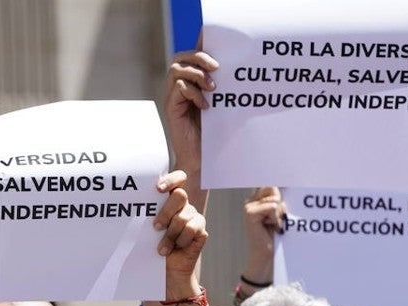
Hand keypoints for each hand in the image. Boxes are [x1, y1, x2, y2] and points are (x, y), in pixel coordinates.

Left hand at [154, 170, 207, 283]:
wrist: (167, 271)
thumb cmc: (152, 247)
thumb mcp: (146, 229)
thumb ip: (146, 214)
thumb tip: (132, 206)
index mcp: (170, 200)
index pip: (178, 179)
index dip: (171, 179)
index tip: (158, 189)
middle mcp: (184, 206)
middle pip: (180, 195)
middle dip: (165, 213)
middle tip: (156, 227)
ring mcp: (194, 217)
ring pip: (183, 216)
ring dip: (170, 235)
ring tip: (162, 248)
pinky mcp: (201, 230)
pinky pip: (192, 229)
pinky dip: (181, 241)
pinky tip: (177, 248)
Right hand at [165, 48, 218, 178]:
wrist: (201, 159)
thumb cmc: (214, 134)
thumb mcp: (221, 106)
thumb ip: (222, 88)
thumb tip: (235, 70)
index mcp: (191, 83)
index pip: (192, 57)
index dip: (201, 46)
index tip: (216, 44)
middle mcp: (179, 86)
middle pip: (181, 57)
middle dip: (199, 57)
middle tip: (217, 68)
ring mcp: (174, 97)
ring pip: (176, 69)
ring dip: (196, 74)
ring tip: (212, 88)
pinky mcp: (171, 107)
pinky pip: (178, 87)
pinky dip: (193, 92)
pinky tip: (205, 105)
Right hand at [243, 186, 283, 282]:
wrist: (266, 258)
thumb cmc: (277, 238)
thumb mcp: (281, 215)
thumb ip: (282, 201)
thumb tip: (289, 184)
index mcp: (257, 200)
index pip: (273, 185)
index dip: (281, 188)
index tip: (288, 181)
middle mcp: (251, 201)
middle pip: (273, 188)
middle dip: (281, 204)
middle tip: (278, 220)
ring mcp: (248, 206)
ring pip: (275, 199)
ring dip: (280, 214)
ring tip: (275, 226)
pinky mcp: (250, 213)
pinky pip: (273, 207)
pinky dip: (277, 219)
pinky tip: (273, 229)